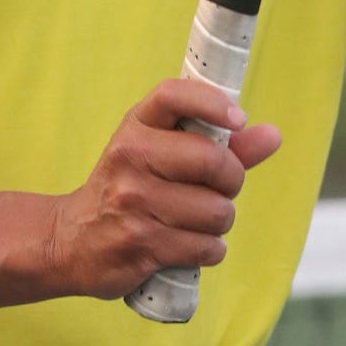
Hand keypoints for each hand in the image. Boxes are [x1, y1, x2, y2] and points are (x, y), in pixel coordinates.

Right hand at [46, 77, 282, 300]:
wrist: (72, 240)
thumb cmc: (130, 190)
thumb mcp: (162, 155)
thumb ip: (221, 146)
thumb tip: (273, 136)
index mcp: (136, 127)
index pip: (175, 96)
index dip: (213, 103)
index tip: (239, 119)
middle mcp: (130, 158)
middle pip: (214, 161)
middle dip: (231, 181)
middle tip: (218, 189)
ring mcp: (132, 202)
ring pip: (217, 211)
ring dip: (219, 222)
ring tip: (195, 221)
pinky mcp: (140, 244)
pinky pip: (206, 247)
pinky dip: (208, 250)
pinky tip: (186, 244)